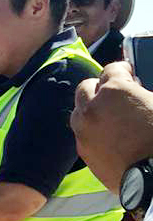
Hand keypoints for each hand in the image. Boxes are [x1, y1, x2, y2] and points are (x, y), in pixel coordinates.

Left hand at [72, 62, 152, 191]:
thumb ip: (142, 94)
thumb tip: (136, 91)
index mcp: (115, 91)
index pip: (111, 69)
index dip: (122, 70)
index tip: (126, 72)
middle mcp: (93, 108)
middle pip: (86, 88)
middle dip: (100, 87)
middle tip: (114, 92)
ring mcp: (84, 130)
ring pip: (79, 111)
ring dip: (90, 108)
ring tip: (106, 114)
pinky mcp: (83, 151)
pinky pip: (82, 134)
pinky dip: (92, 130)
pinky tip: (106, 135)